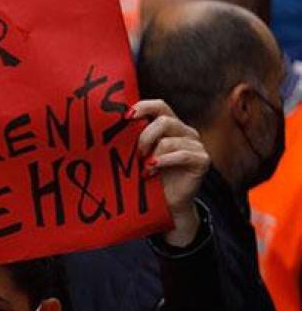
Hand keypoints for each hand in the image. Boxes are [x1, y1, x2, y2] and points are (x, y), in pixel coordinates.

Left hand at [132, 99, 210, 248]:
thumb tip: (109, 131)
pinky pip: (182, 154)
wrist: (167, 204)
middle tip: (136, 154)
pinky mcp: (202, 159)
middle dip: (144, 137)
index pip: (159, 106)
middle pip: (164, 121)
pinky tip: (152, 171)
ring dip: (152, 155)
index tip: (126, 117)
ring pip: (170, 140)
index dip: (144, 107)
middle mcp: (184, 131)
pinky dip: (164, 162)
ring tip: (144, 169)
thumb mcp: (138, 157)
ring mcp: (195, 144)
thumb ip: (132, 142)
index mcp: (169, 126)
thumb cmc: (149, 178)